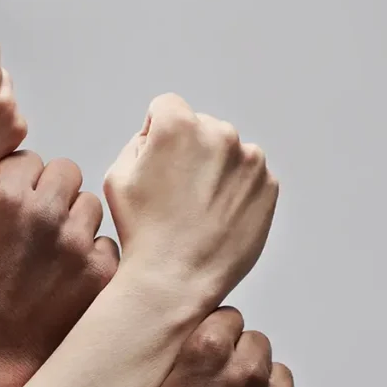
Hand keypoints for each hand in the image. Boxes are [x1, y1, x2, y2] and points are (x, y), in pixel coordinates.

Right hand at [0, 151, 118, 374]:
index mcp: (5, 197)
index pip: (28, 159)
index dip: (21, 181)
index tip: (16, 202)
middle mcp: (46, 214)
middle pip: (66, 171)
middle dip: (53, 192)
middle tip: (40, 222)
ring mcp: (78, 244)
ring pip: (90, 205)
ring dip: (76, 222)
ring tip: (55, 252)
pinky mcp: (101, 272)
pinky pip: (107, 245)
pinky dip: (92, 257)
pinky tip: (70, 276)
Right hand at [103, 93, 277, 308]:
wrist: (175, 280)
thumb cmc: (142, 232)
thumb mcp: (117, 176)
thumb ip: (138, 141)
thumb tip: (157, 136)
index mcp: (179, 125)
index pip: (167, 107)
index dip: (156, 134)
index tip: (157, 164)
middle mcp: (220, 134)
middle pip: (202, 128)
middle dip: (190, 151)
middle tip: (176, 194)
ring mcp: (250, 161)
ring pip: (229, 153)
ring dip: (216, 171)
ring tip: (197, 210)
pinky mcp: (269, 187)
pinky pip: (249, 178)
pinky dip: (236, 192)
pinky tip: (216, 218)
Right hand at [119, 307, 312, 386]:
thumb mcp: (158, 384)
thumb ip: (192, 351)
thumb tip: (218, 330)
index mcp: (207, 351)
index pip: (232, 318)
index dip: (220, 338)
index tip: (212, 359)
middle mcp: (246, 372)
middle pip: (259, 344)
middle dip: (243, 363)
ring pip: (281, 376)